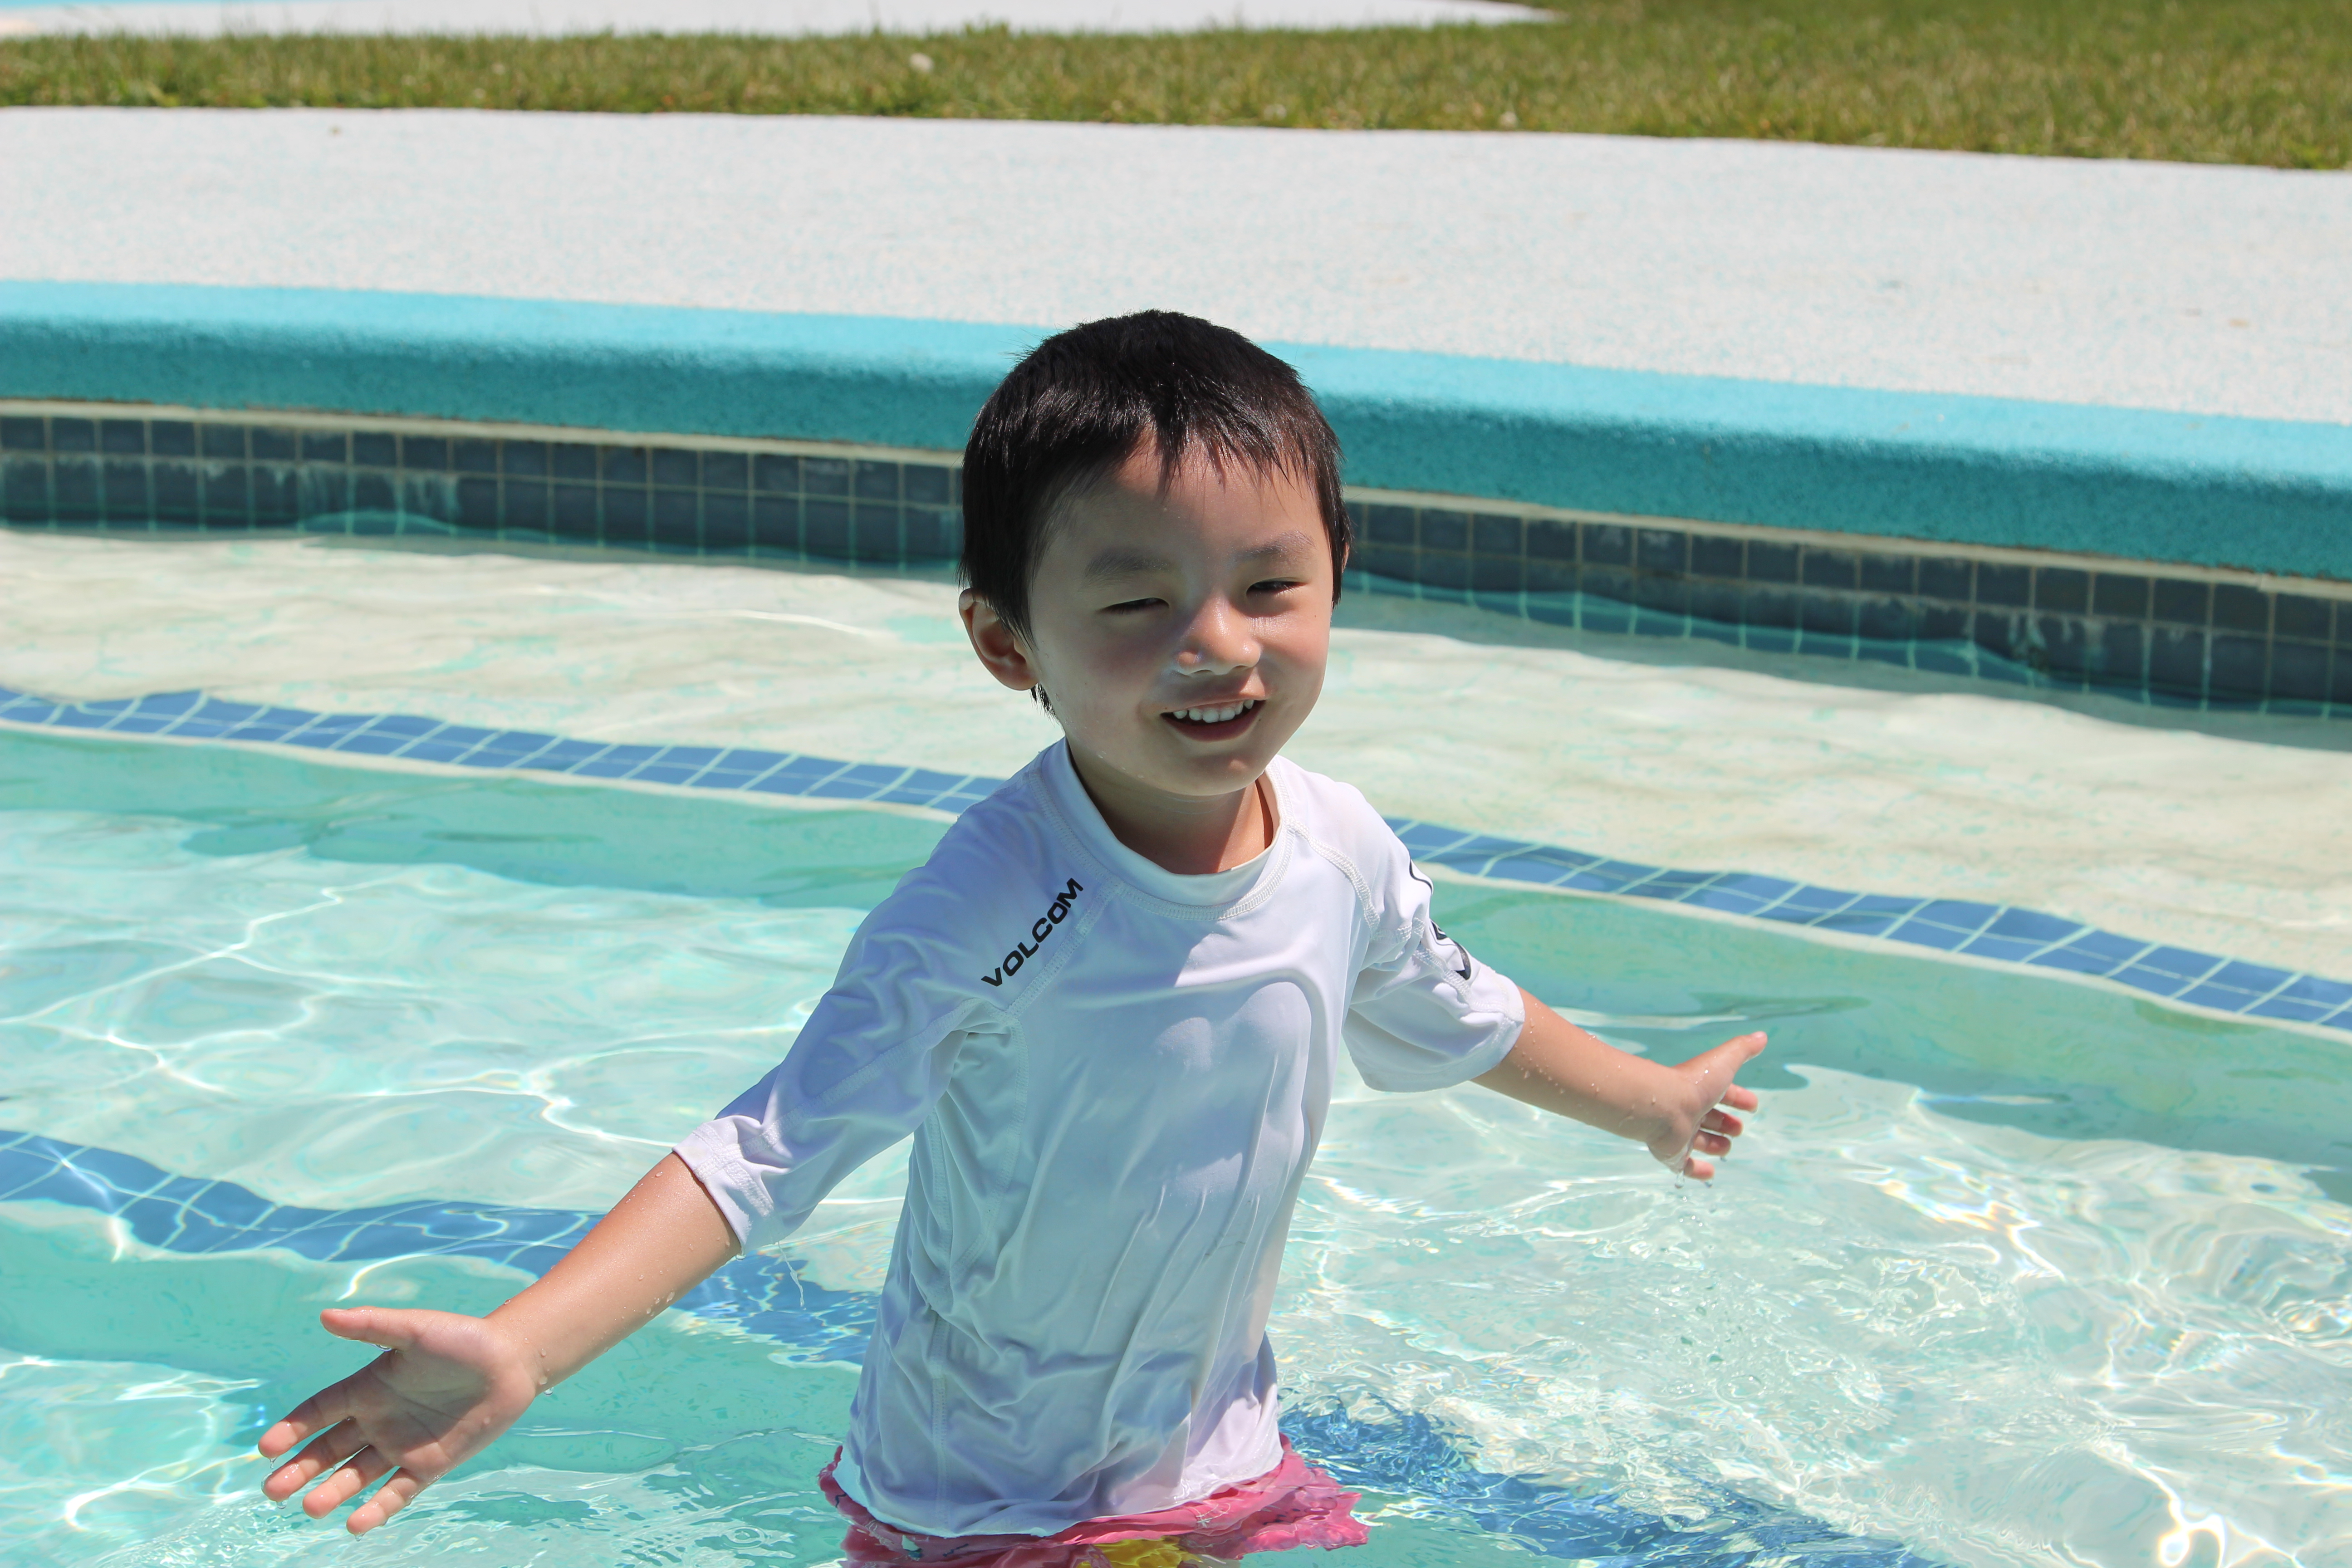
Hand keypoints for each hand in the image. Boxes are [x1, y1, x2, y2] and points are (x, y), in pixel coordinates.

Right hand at [258, 1306, 541, 1534]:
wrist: (511, 1361)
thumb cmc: (463, 1339)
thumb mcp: (414, 1330)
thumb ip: (372, 1326)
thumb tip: (325, 1315)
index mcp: (367, 1387)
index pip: (318, 1412)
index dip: (292, 1429)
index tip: (265, 1448)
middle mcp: (378, 1419)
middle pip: (328, 1449)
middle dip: (299, 1470)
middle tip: (273, 1491)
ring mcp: (402, 1444)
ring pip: (356, 1475)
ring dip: (332, 1492)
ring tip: (310, 1507)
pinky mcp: (429, 1464)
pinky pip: (397, 1492)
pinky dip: (376, 1509)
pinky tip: (355, 1524)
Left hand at [1647, 1031, 1765, 1180]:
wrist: (1662, 1105)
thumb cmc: (1694, 1083)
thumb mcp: (1724, 1062)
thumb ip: (1742, 1050)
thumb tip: (1761, 1036)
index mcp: (1700, 1089)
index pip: (1722, 1093)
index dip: (1738, 1098)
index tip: (1753, 1105)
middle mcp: (1688, 1109)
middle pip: (1709, 1117)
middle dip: (1726, 1123)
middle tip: (1738, 1129)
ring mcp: (1678, 1132)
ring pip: (1697, 1140)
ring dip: (1714, 1144)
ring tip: (1725, 1147)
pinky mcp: (1671, 1153)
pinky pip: (1683, 1165)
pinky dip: (1696, 1170)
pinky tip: (1710, 1173)